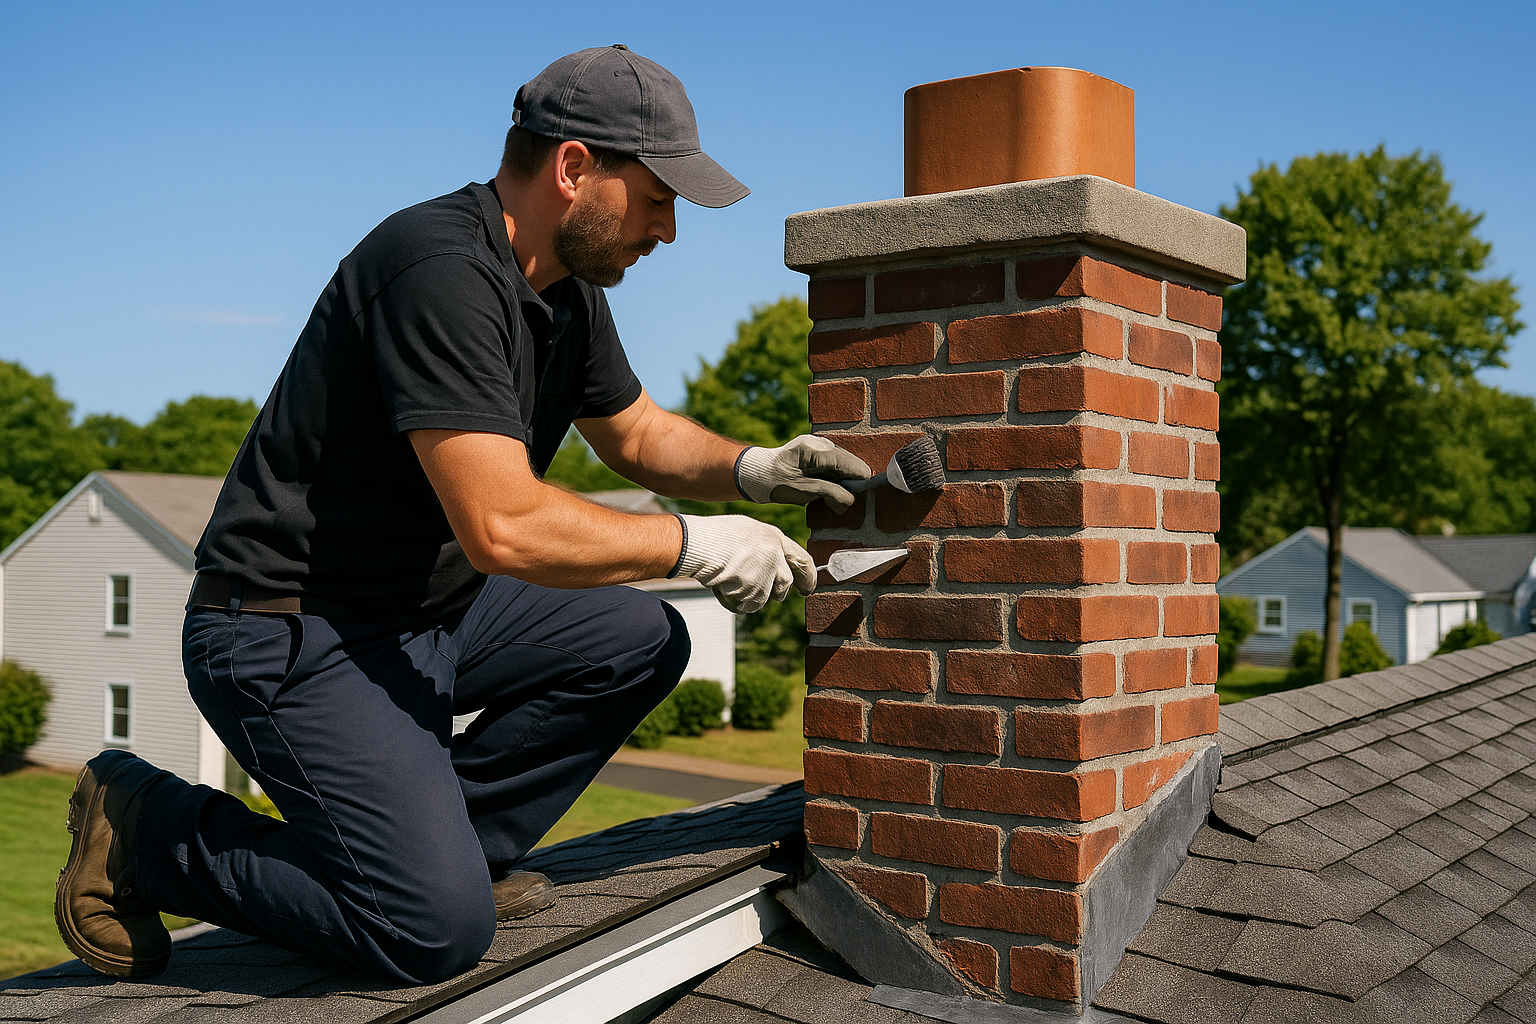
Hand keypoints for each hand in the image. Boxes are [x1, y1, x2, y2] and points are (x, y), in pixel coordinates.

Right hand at [674, 514, 815, 614]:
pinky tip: (722, 588)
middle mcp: (775, 558)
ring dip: (748, 595)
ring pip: (763, 597)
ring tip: (728, 581)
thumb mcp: (746, 531)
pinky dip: (735, 602)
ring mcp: (765, 577)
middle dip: (778, 592)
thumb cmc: (716, 535)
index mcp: (775, 539)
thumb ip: (763, 545)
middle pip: (784, 583)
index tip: (807, 588)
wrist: (701, 545)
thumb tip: (770, 560)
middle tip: (769, 594)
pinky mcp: (753, 593)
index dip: (808, 576)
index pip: (802, 560)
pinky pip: (746, 605)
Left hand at [735, 435, 871, 512]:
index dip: (858, 483)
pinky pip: (835, 465)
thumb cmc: (775, 484)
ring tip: (827, 496)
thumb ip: (830, 494)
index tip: (855, 499)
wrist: (755, 474)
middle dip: (849, 483)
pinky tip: (823, 488)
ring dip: (841, 482)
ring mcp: (819, 444)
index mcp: (816, 449)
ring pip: (844, 465)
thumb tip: (851, 500)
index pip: (852, 464)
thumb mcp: (804, 492)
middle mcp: (820, 442)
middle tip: (836, 500)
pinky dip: (833, 478)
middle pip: (850, 463)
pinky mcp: (817, 450)